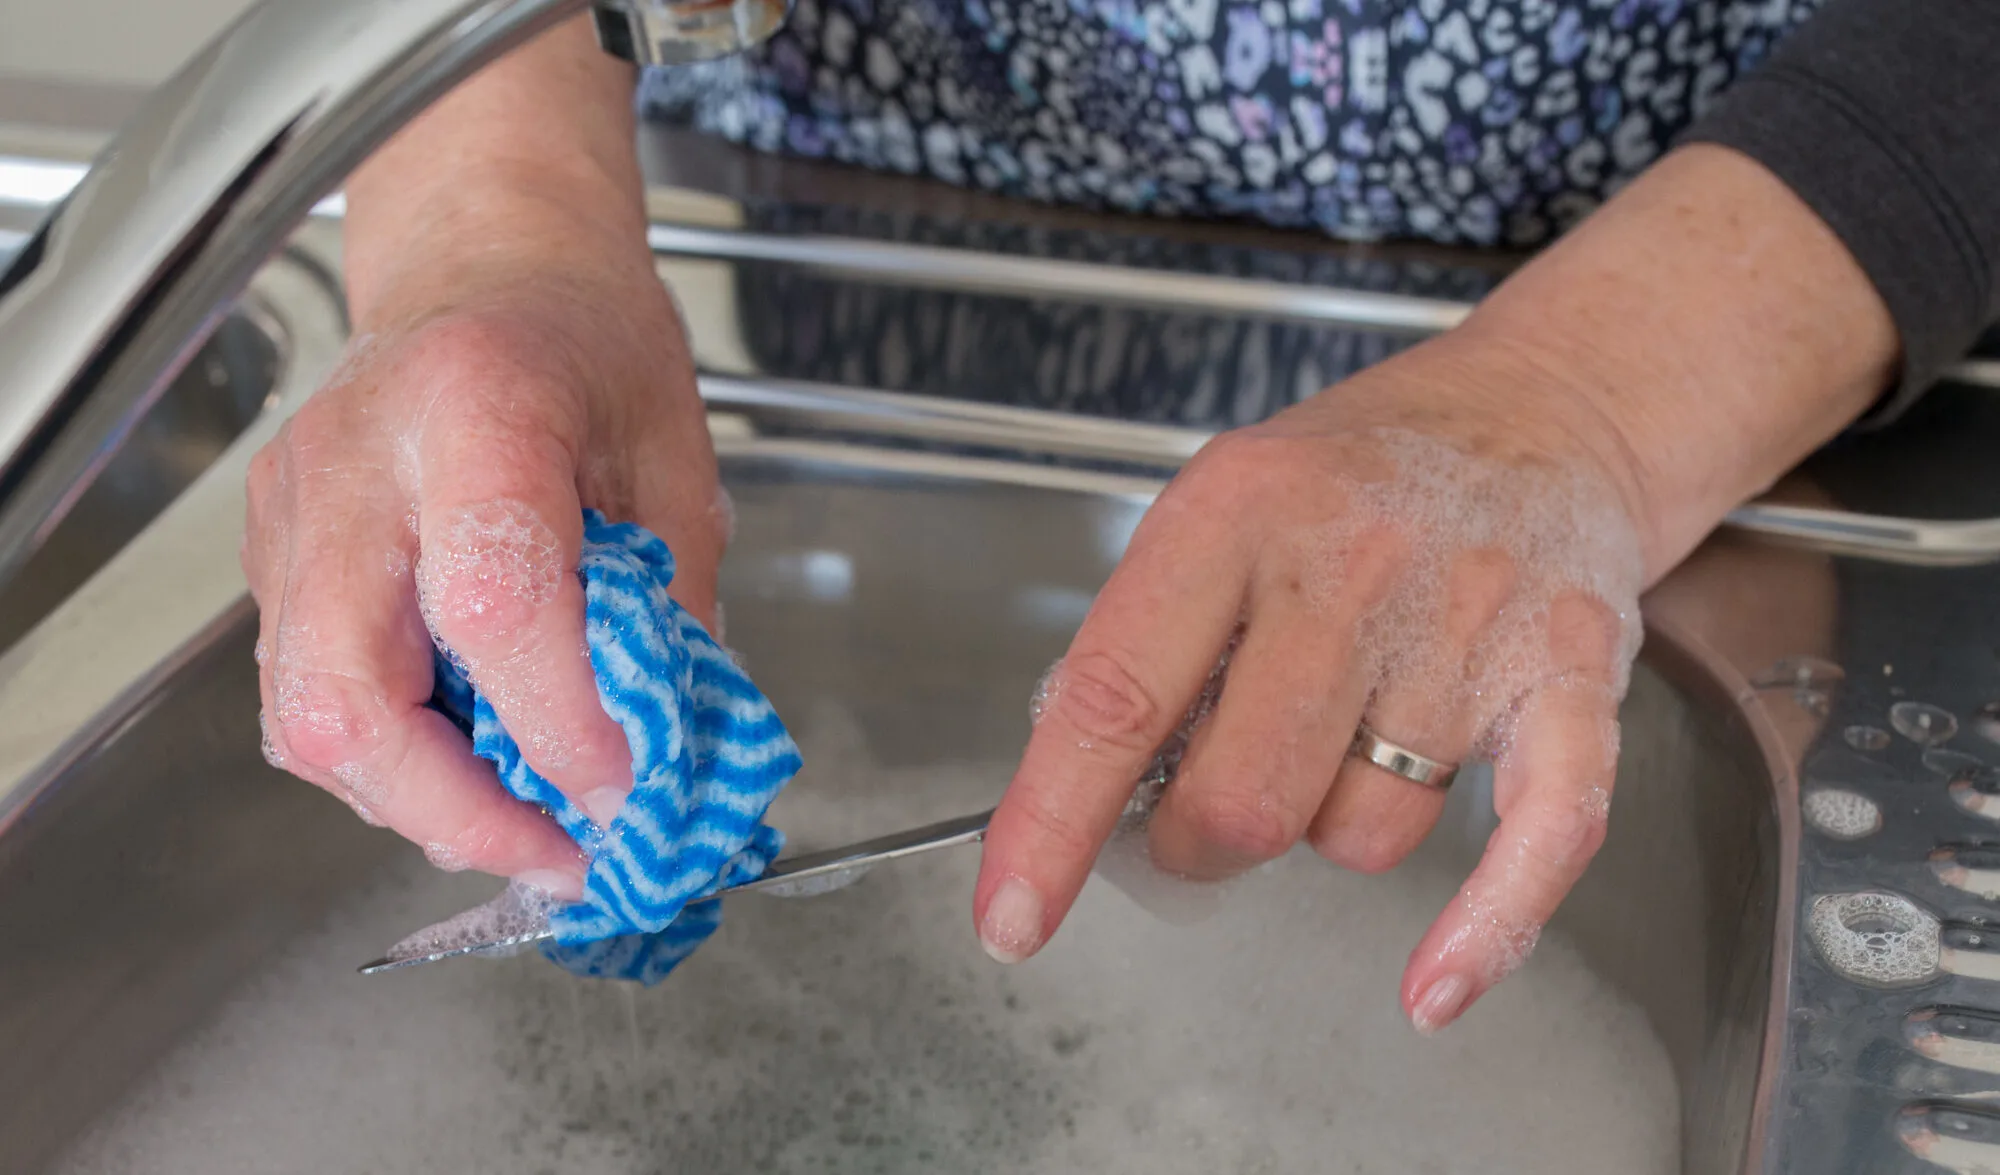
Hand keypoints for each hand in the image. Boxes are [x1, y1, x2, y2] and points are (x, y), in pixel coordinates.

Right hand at [242, 247, 720, 898]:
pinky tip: (468, 754)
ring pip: (306, 717)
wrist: (486, 263)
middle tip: (558, 851)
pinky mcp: (271, 551)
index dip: (559, 724)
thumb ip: (669, 606)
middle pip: (347, 695)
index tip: (623, 788)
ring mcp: (294, 510)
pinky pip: (305, 693)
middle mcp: (358, 464)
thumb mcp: (674, 457)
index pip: (493, 602)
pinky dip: (389, 756)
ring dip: (419, 800)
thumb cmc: (586, 340)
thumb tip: (662, 753)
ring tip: (524, 813)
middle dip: (455, 811)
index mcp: (477, 409)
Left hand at [973, 144, 1900, 1034]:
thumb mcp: (1222, 502)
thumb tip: (1074, 781)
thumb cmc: (1360, 471)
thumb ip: (1147, 633)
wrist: (1544, 407)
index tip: (1012, 911)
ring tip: (1352, 731)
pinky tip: (1432, 987)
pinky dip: (1483, 929)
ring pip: (1357, 835)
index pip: (1117, 697)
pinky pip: (1537, 839)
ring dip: (1329, 825)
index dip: (1053, 822)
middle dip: (1198, 842)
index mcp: (1236, 512)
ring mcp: (1468, 623)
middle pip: (1237, 800)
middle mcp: (1351, 564)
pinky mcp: (1570, 675)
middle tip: (1204, 808)